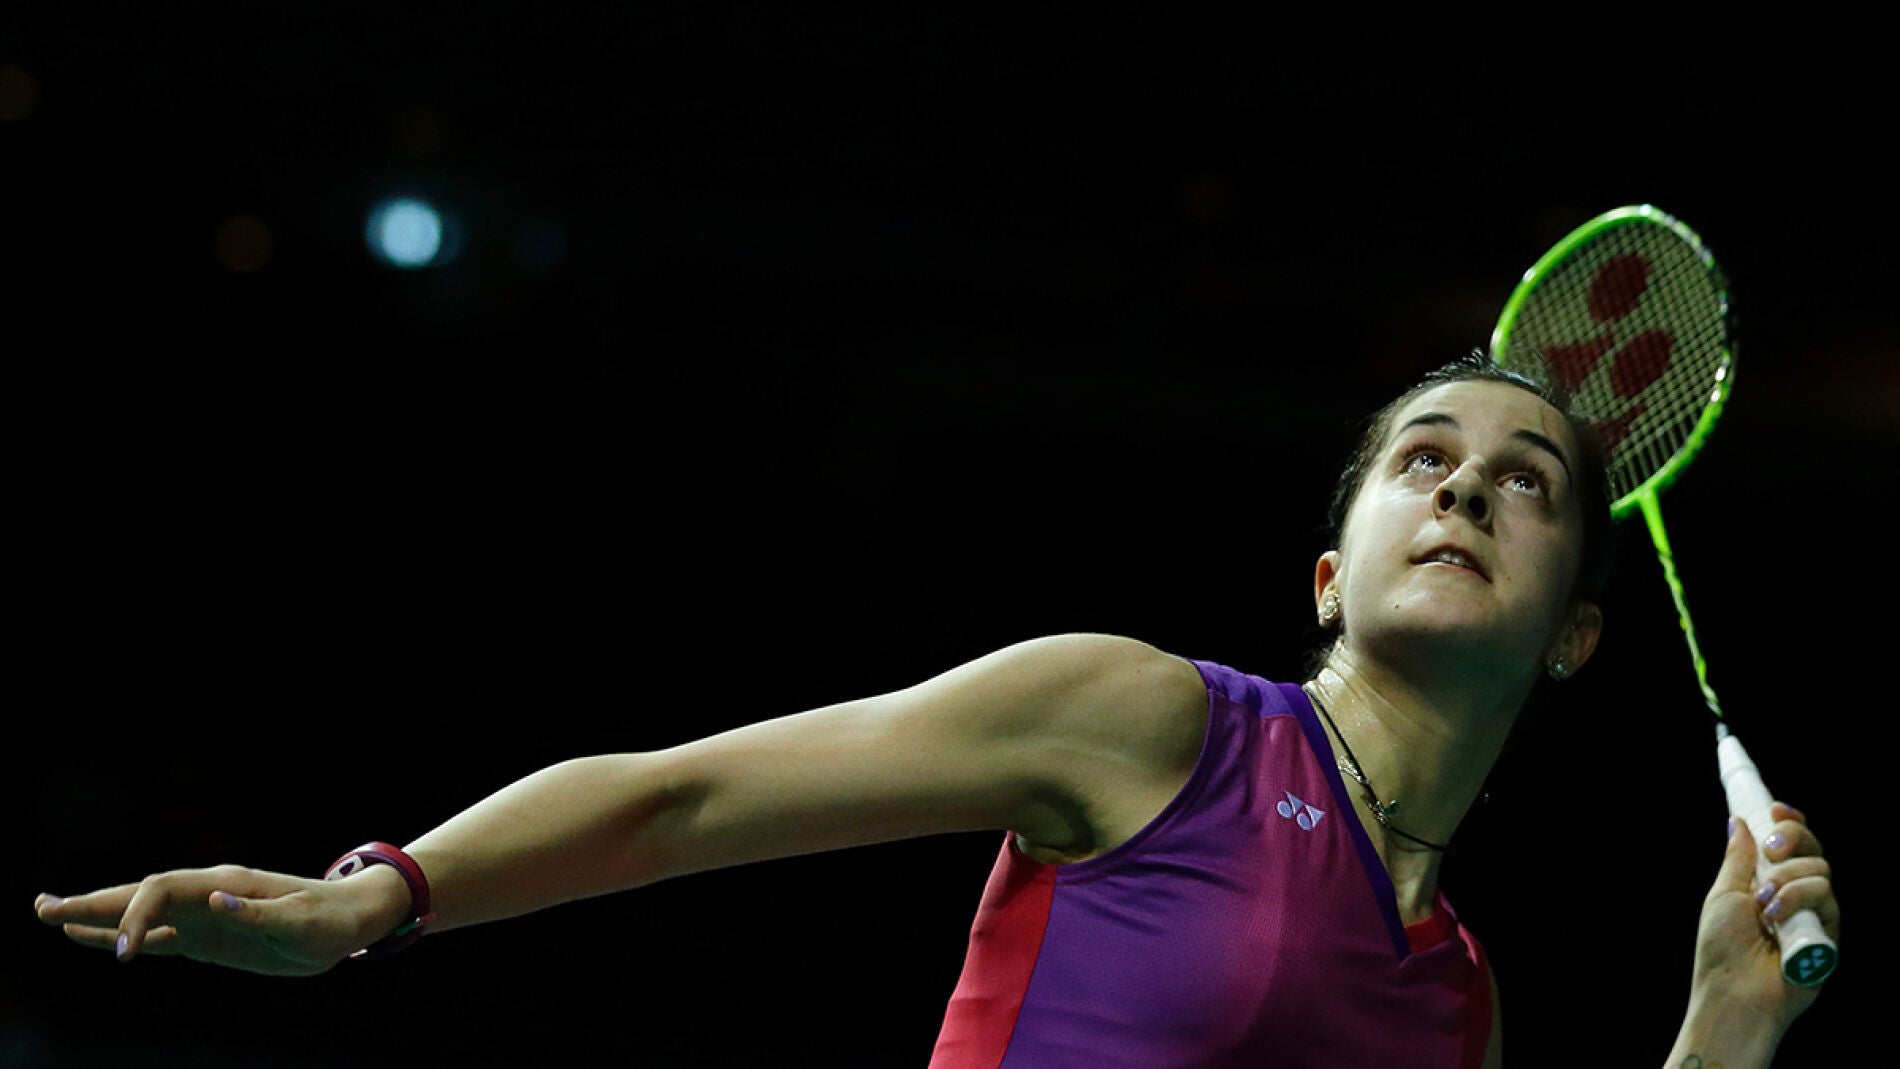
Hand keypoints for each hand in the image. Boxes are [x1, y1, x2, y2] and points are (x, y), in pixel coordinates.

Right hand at [33, 862, 409, 976]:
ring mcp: (204, 916)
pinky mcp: (208, 939)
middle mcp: (207, 895)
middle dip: (91, 903)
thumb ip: (257, 913)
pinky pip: (159, 939)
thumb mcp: (300, 920)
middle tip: (42, 908)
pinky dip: (126, 940)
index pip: (162, 891)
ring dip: (98, 918)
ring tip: (51, 916)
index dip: (135, 917)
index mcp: (225, 884)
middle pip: (138, 895)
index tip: (127, 954)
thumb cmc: (329, 920)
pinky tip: (102, 945)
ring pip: (140, 915)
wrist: (349, 922)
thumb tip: (214, 898)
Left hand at [1690, 802, 1838, 1034]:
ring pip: (1821, 871)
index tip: (1775, 809)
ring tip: (1763, 903)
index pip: (1790, 844)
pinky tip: (1775, 916)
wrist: (1733, 991)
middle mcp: (1795, 896)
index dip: (1788, 822)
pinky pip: (1827, 899)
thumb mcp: (1724, 894)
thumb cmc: (1721, 949)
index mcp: (1768, 882)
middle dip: (1792, 838)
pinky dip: (1799, 900)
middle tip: (1772, 850)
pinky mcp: (1829, 936)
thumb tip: (1738, 821)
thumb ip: (1738, 859)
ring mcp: (1814, 915)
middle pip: (1813, 850)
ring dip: (1787, 880)